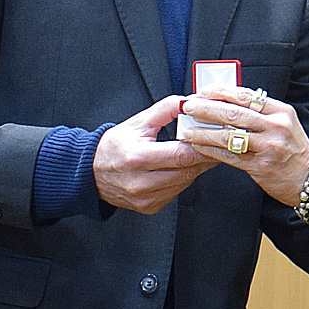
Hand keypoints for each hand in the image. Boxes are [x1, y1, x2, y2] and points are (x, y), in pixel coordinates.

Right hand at [93, 95, 215, 214]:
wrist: (91, 172)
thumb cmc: (114, 145)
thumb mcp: (139, 121)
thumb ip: (166, 108)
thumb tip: (189, 101)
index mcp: (137, 158)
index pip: (181, 155)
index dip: (203, 146)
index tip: (214, 137)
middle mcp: (141, 182)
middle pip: (187, 170)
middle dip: (205, 156)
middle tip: (216, 143)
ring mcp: (145, 198)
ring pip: (185, 182)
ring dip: (196, 167)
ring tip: (200, 152)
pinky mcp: (149, 207)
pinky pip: (177, 192)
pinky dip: (184, 178)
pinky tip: (183, 166)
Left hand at [179, 86, 308, 206]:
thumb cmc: (293, 149)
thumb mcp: (283, 123)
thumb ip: (260, 113)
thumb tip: (227, 102)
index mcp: (280, 112)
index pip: (246, 96)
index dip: (221, 92)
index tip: (203, 91)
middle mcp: (275, 127)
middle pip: (234, 114)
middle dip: (206, 109)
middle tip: (189, 106)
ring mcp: (269, 147)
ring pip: (229, 136)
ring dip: (204, 132)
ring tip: (187, 130)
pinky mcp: (261, 167)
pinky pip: (229, 156)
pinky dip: (211, 151)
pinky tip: (199, 148)